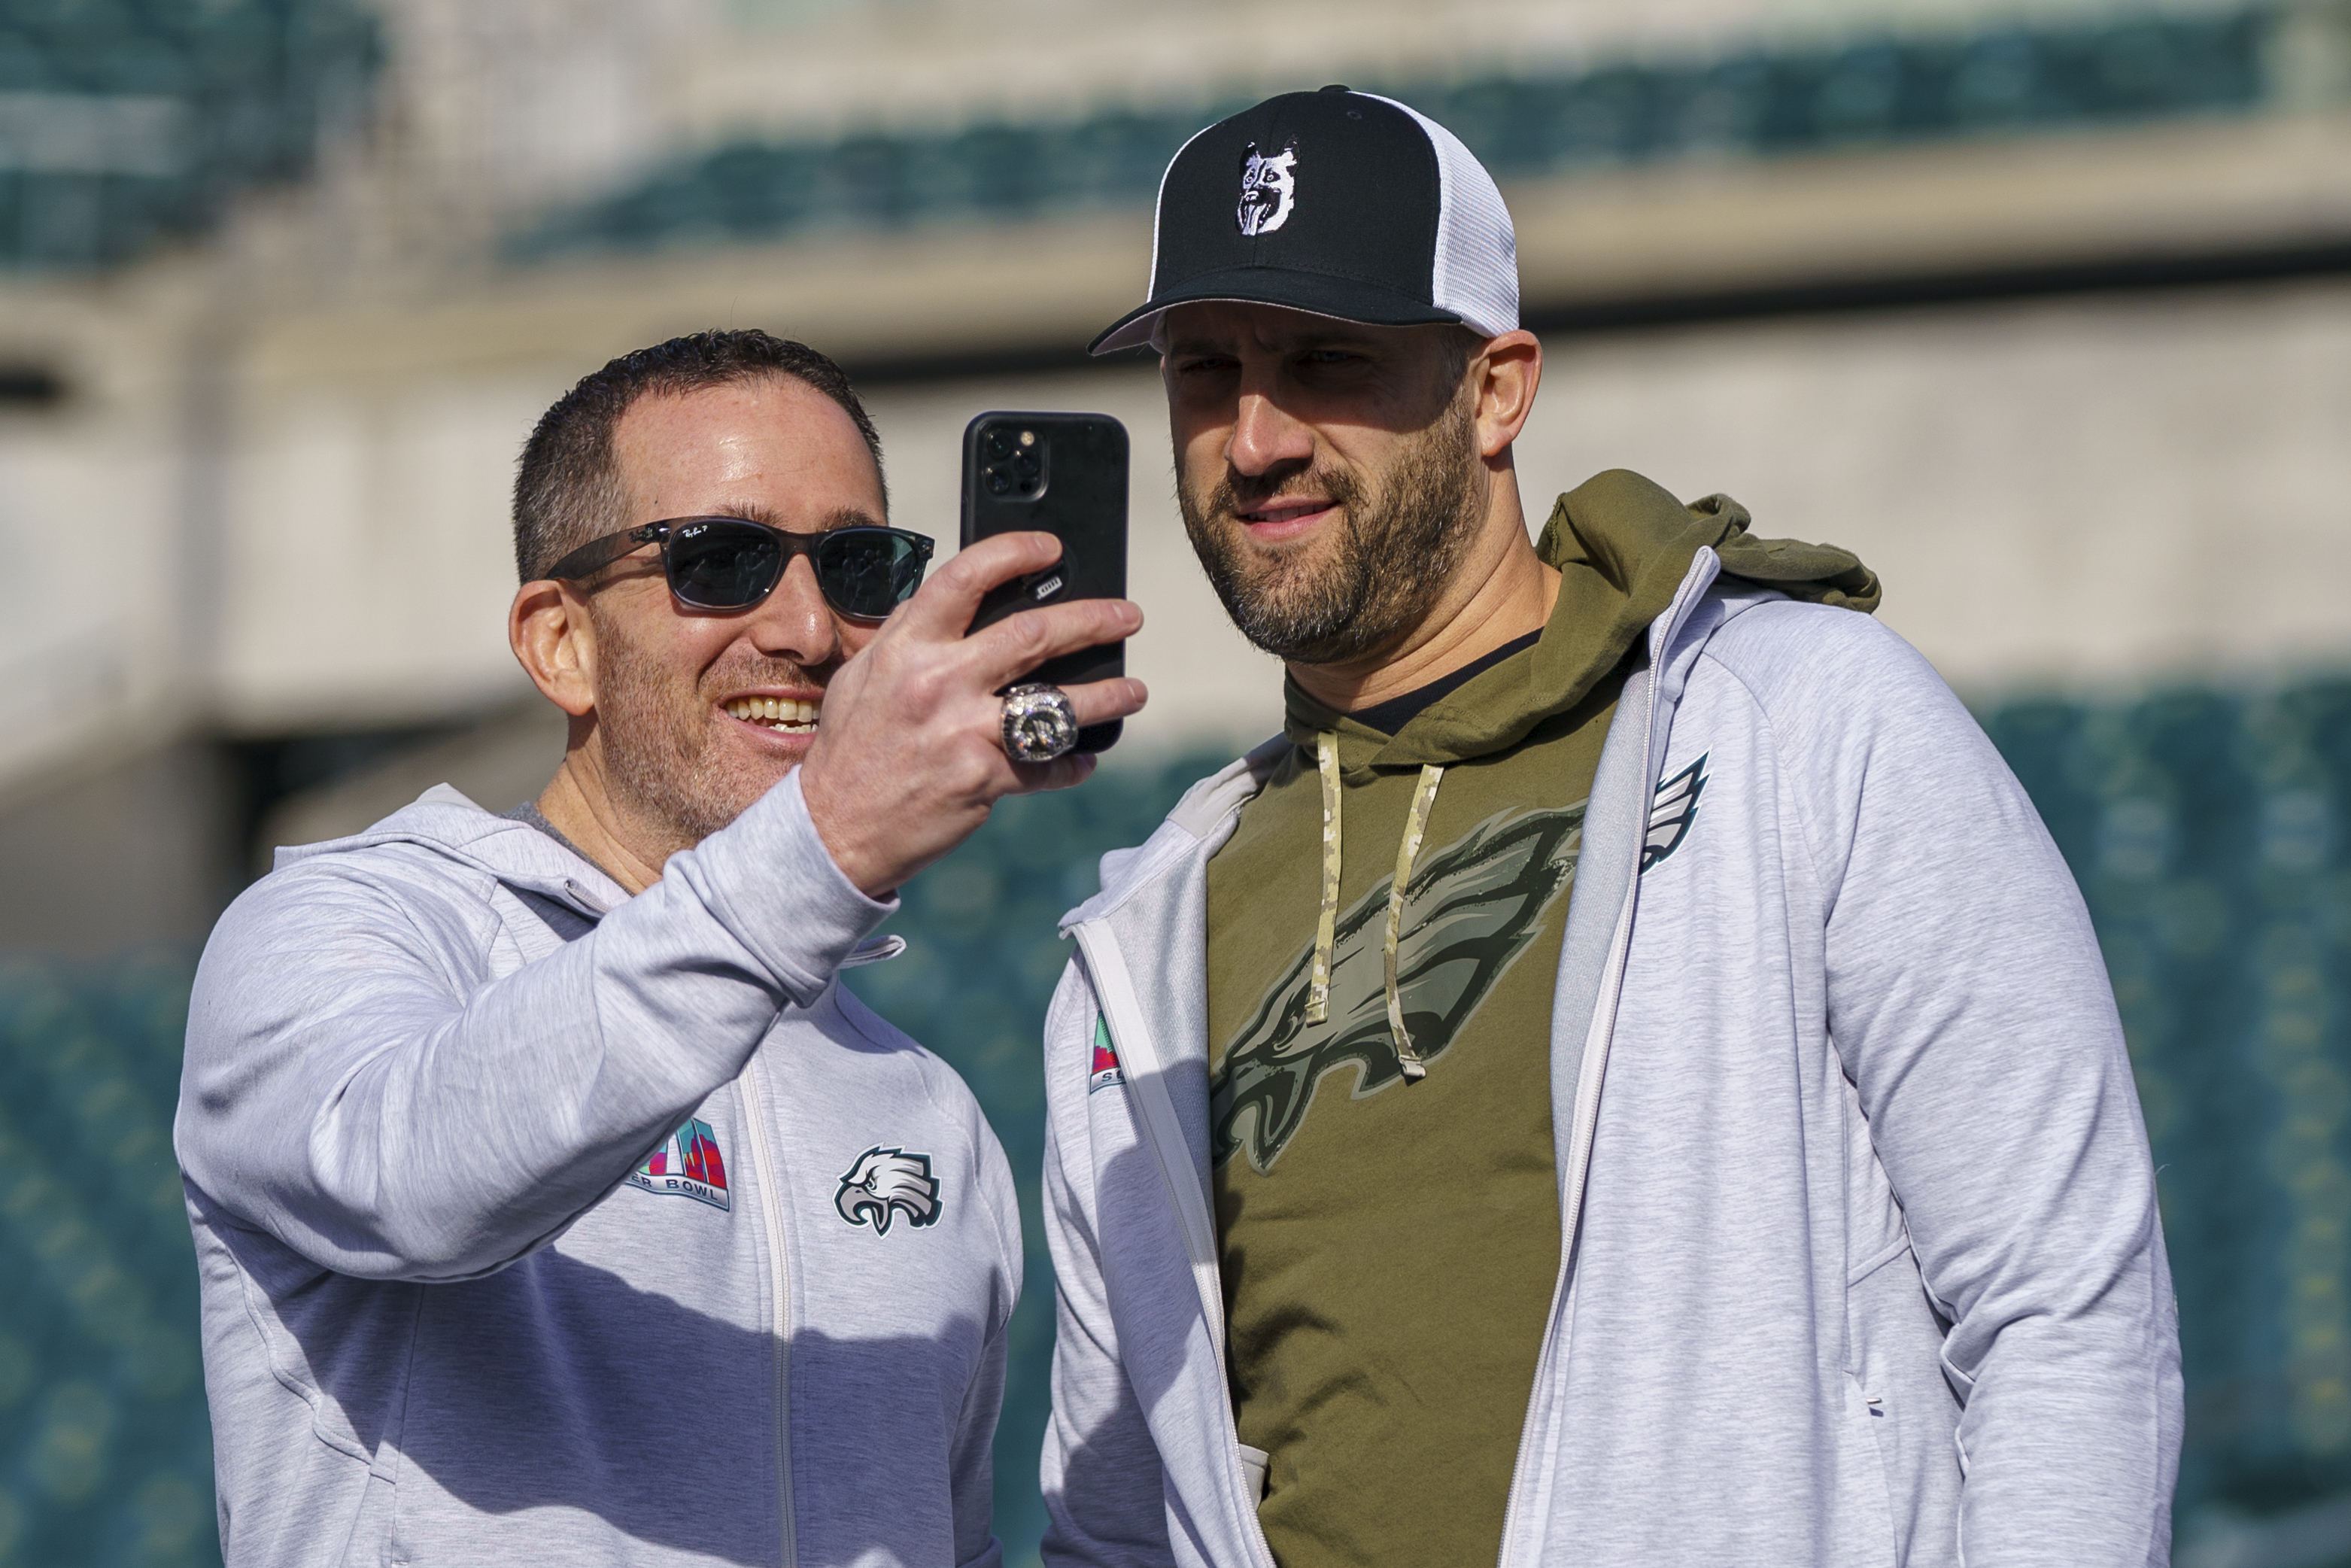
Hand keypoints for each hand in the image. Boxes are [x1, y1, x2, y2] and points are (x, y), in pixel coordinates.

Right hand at [798, 532, 1146, 896]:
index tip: (1051, 549)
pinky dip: (1070, 763)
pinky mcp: (982, 779)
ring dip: (1108, 696)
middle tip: (1127, 617)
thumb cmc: (852, 749)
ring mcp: (962, 732)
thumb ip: (910, 635)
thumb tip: (957, 599)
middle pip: (1033, 635)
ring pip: (1057, 704)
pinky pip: (1045, 766)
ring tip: (1134, 691)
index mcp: (906, 648)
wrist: (833, 828)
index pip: (965, 579)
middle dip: (1092, 621)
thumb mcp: (866, 676)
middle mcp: (936, 683)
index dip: (1014, 553)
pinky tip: (1084, 759)